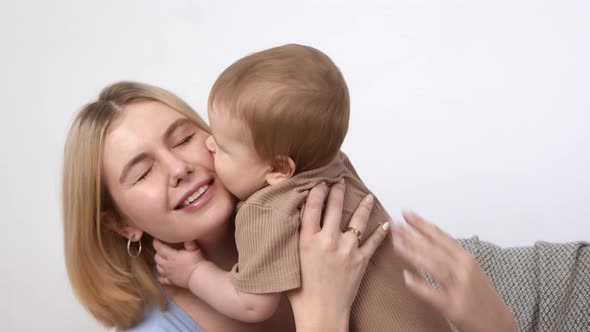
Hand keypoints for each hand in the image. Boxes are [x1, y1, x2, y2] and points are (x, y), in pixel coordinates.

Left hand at [153, 239, 206, 288]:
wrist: (198, 277)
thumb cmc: (197, 262)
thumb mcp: (195, 249)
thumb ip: (189, 242)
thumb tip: (185, 236)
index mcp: (172, 256)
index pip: (159, 248)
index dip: (156, 243)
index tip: (156, 239)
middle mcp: (167, 265)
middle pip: (157, 258)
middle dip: (158, 252)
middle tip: (162, 249)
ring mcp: (168, 274)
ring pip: (158, 267)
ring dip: (159, 263)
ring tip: (163, 259)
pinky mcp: (171, 281)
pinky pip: (162, 279)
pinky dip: (161, 276)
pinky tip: (162, 275)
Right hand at [288, 181, 389, 331]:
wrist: (320, 314)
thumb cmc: (301, 295)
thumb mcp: (290, 263)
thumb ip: (294, 243)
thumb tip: (295, 227)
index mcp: (307, 240)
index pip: (312, 207)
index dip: (317, 191)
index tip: (321, 182)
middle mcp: (327, 241)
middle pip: (334, 207)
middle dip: (338, 191)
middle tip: (340, 181)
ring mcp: (346, 250)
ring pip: (357, 220)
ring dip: (362, 205)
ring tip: (366, 196)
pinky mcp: (360, 261)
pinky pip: (373, 242)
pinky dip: (380, 233)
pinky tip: (385, 224)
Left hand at [391, 210, 515, 331]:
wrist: (498, 322)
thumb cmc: (480, 295)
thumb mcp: (469, 269)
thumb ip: (450, 254)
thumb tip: (426, 239)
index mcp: (465, 258)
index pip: (440, 236)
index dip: (421, 223)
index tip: (406, 213)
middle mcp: (463, 269)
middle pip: (434, 247)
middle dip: (412, 235)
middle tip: (394, 225)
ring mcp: (459, 288)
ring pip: (434, 266)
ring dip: (414, 254)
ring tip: (396, 244)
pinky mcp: (455, 307)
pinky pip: (434, 294)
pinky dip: (420, 286)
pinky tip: (406, 278)